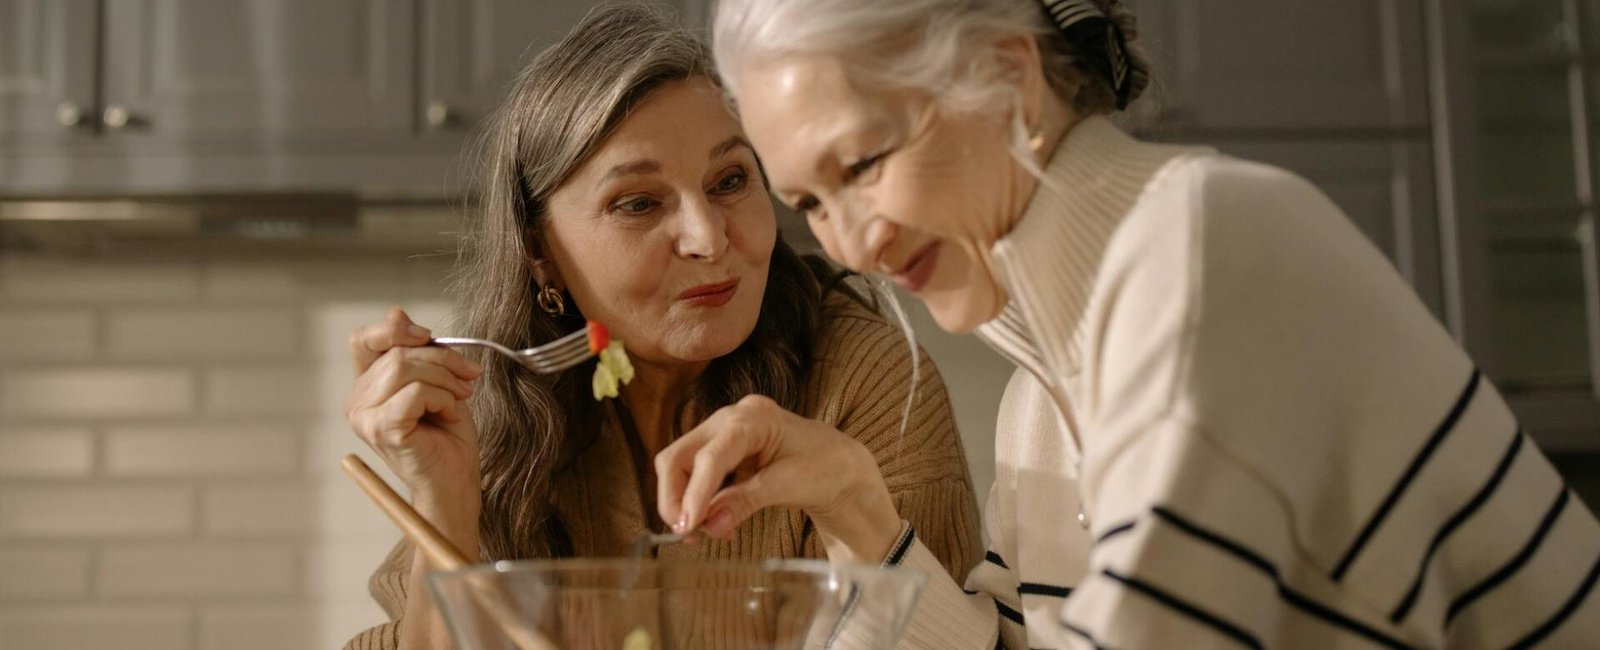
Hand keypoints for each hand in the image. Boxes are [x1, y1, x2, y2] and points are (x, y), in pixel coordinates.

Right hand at [344, 307, 483, 529]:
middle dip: (443, 359)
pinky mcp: (381, 429)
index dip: (397, 330)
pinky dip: (442, 398)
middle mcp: (357, 401)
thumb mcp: (436, 382)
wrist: (456, 481)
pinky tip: (449, 415)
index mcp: (366, 387)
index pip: (364, 339)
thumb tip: (396, 312)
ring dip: (446, 379)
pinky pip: (416, 392)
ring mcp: (364, 417)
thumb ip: (416, 351)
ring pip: (406, 367)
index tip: (431, 337)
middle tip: (468, 379)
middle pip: (397, 352)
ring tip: (459, 399)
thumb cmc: (447, 436)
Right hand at [655, 395, 901, 563]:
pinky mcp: (719, 450)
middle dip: (675, 498)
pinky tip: (715, 522)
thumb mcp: (789, 485)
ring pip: (679, 467)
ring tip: (706, 534)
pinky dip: (697, 502)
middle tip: (687, 535)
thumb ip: (746, 502)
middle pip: (679, 456)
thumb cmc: (824, 466)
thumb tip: (709, 526)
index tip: (688, 528)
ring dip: (684, 503)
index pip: (711, 456)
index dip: (694, 494)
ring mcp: (721, 432)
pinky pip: (693, 475)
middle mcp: (730, 418)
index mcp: (754, 418)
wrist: (838, 465)